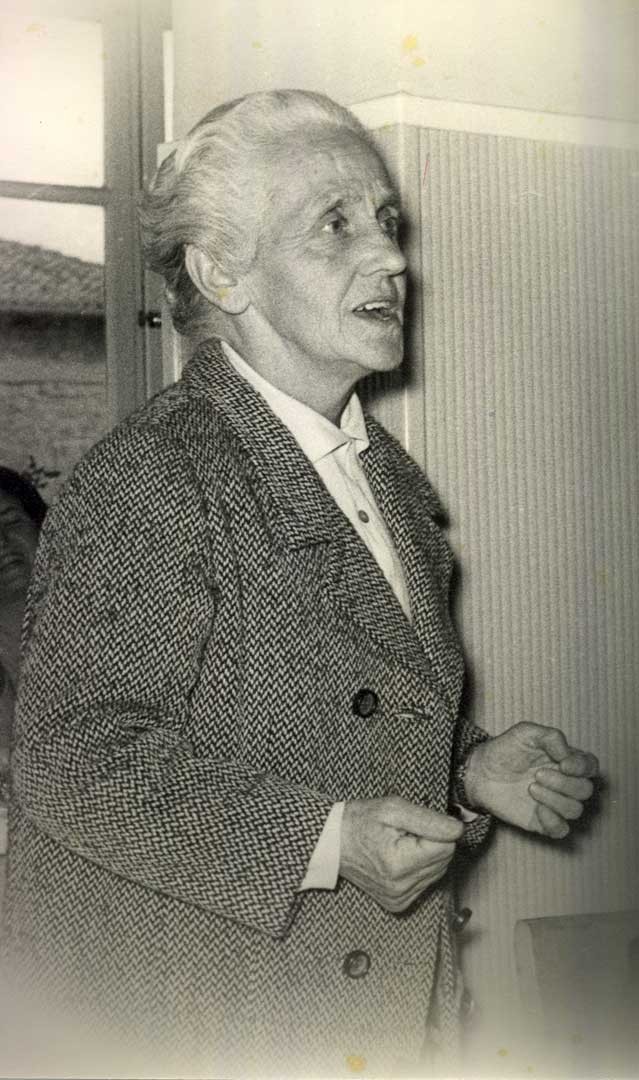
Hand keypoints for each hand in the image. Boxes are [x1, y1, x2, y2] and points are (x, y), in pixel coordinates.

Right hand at [339, 796, 463, 911]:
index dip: (434, 829)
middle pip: (444, 860)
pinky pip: (425, 883)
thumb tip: (458, 830)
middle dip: (430, 842)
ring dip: (425, 855)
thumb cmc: (360, 821)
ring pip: (437, 872)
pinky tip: (398, 859)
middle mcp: (401, 888)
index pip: (447, 846)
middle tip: (403, 834)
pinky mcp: (398, 904)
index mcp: (400, 864)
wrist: (333, 842)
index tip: (411, 824)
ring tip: (399, 845)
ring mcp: (399, 899)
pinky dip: (417, 868)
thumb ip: (429, 819)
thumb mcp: (392, 808)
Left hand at [464, 722, 598, 837]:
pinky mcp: (542, 821)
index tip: (563, 764)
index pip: (591, 766)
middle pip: (586, 790)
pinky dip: (553, 821)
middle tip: (537, 775)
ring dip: (555, 800)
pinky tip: (537, 809)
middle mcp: (565, 784)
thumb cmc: (505, 749)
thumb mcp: (525, 732)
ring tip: (530, 788)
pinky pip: (561, 830)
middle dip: (564, 784)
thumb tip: (567, 755)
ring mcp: (554, 804)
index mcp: (566, 761)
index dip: (583, 767)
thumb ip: (551, 737)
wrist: (480, 772)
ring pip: (575, 810)